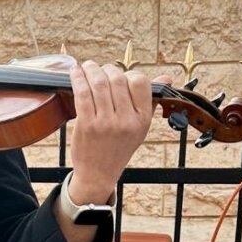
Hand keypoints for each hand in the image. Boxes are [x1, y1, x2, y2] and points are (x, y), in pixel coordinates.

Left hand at [67, 61, 159, 203]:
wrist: (98, 174)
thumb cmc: (119, 148)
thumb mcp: (140, 128)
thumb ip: (150, 102)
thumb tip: (166, 78)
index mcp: (143, 119)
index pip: (140, 82)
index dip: (128, 74)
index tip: (119, 76)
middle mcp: (126, 121)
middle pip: (117, 79)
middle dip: (106, 69)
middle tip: (99, 70)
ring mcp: (106, 123)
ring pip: (99, 83)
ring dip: (90, 70)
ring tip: (87, 66)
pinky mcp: (87, 125)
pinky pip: (83, 94)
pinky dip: (78, 79)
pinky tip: (75, 73)